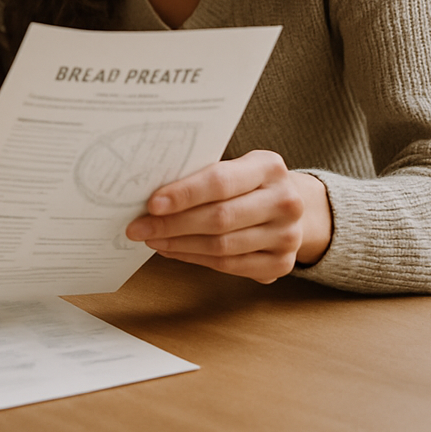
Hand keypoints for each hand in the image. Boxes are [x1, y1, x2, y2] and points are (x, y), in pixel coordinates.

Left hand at [124, 150, 332, 283]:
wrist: (291, 204)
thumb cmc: (248, 181)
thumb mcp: (236, 165)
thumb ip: (203, 174)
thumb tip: (151, 191)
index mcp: (270, 167)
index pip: (220, 181)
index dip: (184, 194)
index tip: (151, 203)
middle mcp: (285, 201)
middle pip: (219, 218)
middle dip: (172, 224)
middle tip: (138, 226)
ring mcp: (287, 236)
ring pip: (222, 246)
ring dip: (179, 244)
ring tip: (151, 238)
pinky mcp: (281, 264)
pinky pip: (229, 266)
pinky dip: (195, 258)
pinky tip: (173, 250)